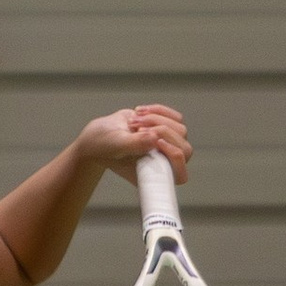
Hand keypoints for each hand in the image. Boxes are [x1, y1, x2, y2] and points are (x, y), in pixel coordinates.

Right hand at [78, 102, 192, 185]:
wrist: (100, 135)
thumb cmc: (104, 147)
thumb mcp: (116, 145)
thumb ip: (135, 144)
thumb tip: (155, 138)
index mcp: (154, 175)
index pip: (181, 175)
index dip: (175, 157)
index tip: (156, 143)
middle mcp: (164, 162)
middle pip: (184, 149)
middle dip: (163, 132)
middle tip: (139, 128)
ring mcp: (167, 146)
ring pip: (180, 130)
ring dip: (157, 120)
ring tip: (134, 120)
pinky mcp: (166, 129)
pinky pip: (175, 118)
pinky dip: (159, 111)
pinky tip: (141, 111)